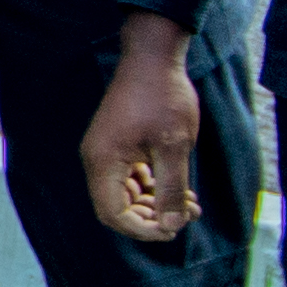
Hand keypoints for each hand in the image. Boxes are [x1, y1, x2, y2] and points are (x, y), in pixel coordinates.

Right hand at [82, 17, 206, 246]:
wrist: (152, 58)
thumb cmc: (163, 98)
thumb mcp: (174, 147)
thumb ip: (171, 189)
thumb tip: (171, 225)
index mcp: (104, 162)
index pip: (113, 214)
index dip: (143, 229)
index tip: (175, 227)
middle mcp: (98, 160)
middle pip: (117, 208)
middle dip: (152, 217)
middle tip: (187, 213)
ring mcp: (106, 152)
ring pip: (125, 195)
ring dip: (155, 204)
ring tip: (188, 201)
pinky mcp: (117, 145)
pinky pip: (129, 178)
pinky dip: (152, 187)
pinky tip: (178, 186)